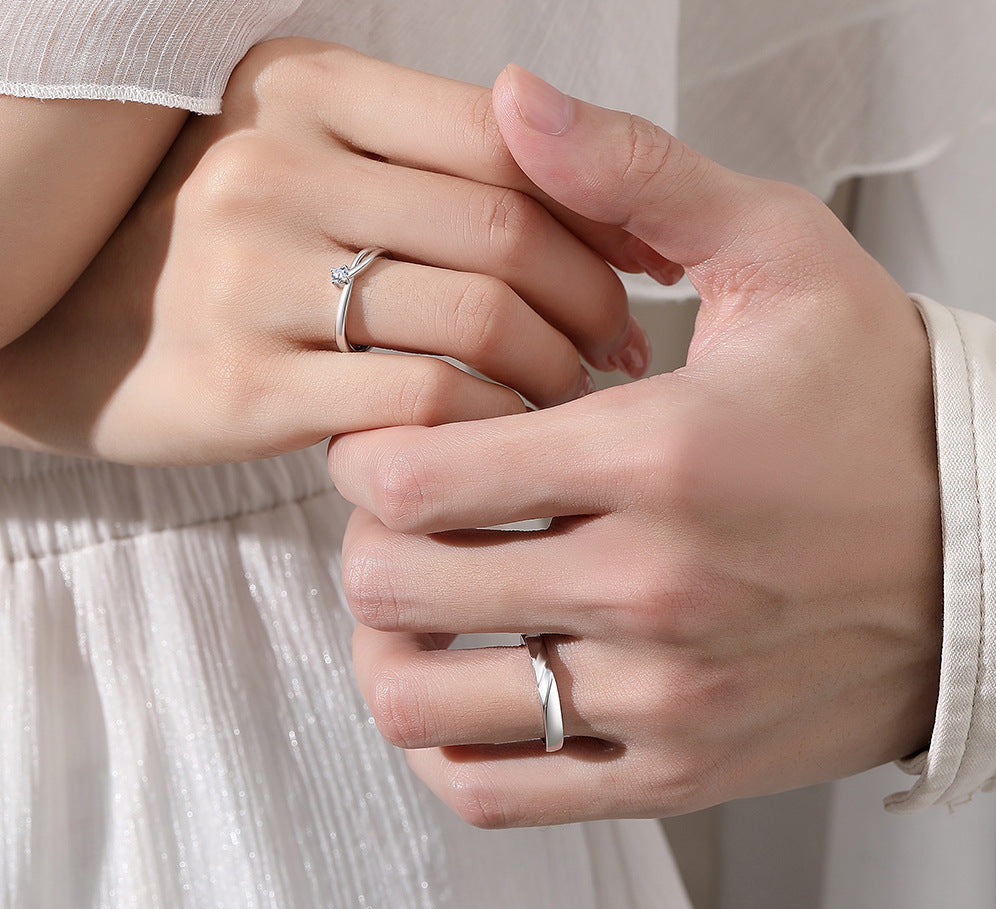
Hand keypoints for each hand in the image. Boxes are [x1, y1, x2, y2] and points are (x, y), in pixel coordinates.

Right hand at [0, 43, 655, 462]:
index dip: (599, 206)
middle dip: (595, 301)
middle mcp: (275, 168)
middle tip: (620, 347)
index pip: (506, 138)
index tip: (640, 262)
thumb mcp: (304, 166)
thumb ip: (422, 166)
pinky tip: (505, 439)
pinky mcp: (242, 388)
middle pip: (506, 231)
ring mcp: (249, 278)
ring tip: (568, 395)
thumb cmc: (219, 254)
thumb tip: (583, 195)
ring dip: (555, 370)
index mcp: (306, 91)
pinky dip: (494, 426)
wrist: (64, 334)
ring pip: (478, 321)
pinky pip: (423, 404)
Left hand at [329, 66, 943, 825]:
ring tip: (416, 603)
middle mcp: (650, 588)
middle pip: (397, 585)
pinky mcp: (677, 768)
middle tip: (396, 516)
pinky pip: (502, 792)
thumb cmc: (883, 414)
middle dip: (364, 540)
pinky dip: (447, 744)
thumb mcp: (784, 258)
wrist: (993, 557)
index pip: (417, 473)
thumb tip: (517, 103)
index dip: (362, 452)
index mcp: (656, 454)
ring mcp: (661, 696)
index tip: (387, 441)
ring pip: (424, 702)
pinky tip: (466, 684)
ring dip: (386, 645)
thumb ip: (636, 177)